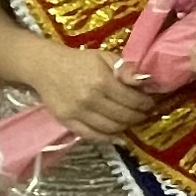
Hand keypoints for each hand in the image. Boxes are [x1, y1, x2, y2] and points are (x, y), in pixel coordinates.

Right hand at [39, 41, 159, 139]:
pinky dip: (108, 138)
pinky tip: (116, 135)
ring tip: (130, 121)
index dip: (145, 104)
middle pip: (124, 116)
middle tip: (143, 113)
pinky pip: (92, 136)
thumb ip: (126, 69)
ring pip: (111, 128)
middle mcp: (90, 98)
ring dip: (125, 127)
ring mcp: (77, 112)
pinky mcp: (67, 122)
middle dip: (139, 116)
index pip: (133, 100)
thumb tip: (145, 81)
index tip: (150, 103)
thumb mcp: (105, 57)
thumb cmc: (79, 61)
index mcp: (102, 80)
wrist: (45, 66)